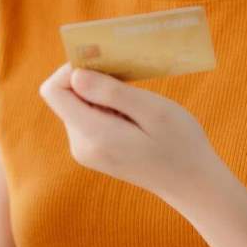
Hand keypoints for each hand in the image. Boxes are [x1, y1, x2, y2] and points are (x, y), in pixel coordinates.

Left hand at [38, 62, 222, 202]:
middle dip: (91, 79)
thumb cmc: (180, 144)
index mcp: (94, 135)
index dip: (72, 69)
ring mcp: (86, 150)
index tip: (104, 63)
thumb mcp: (153, 111)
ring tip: (136, 99)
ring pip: (78, 104)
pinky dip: (106, 105)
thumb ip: (112, 93)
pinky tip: (134, 111)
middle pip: (65, 95)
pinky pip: (89, 116)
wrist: (191, 183)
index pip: (54, 91)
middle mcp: (81, 145)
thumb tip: (75, 75)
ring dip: (101, 92)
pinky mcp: (94, 150)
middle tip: (127, 77)